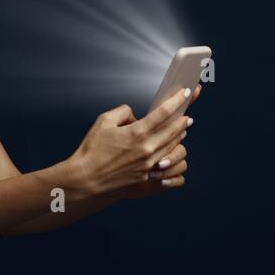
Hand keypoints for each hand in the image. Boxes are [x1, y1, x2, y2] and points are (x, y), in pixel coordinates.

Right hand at [70, 84, 197, 198]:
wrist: (86, 181)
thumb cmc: (92, 151)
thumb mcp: (103, 121)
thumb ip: (123, 112)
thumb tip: (135, 116)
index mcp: (136, 133)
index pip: (163, 112)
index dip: (177, 100)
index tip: (185, 93)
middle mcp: (147, 149)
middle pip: (174, 130)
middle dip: (183, 119)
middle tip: (187, 113)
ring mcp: (149, 165)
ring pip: (173, 146)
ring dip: (179, 135)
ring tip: (181, 129)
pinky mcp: (147, 177)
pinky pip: (167, 163)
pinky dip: (172, 153)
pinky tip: (171, 149)